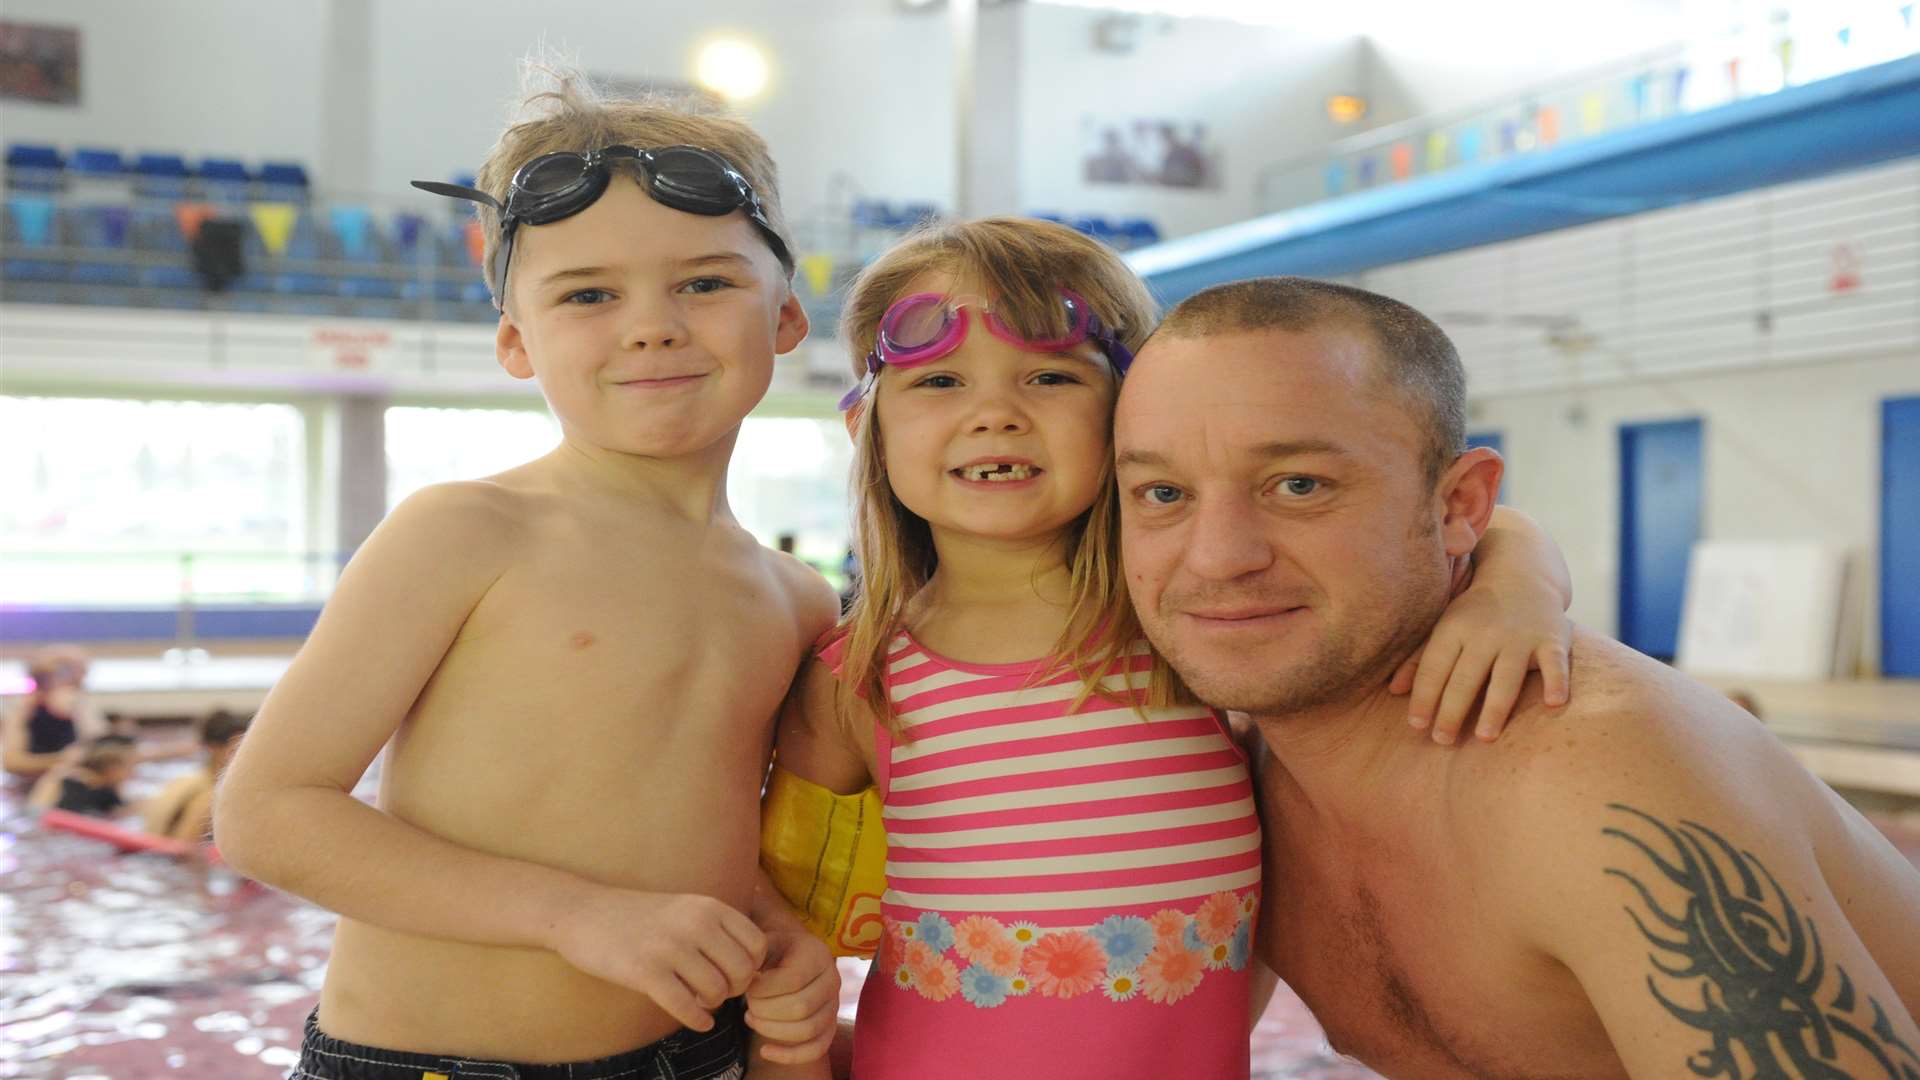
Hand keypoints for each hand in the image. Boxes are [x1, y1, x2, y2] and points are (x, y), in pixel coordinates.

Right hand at [552, 887, 766, 1032]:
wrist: (584, 913)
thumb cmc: (640, 917)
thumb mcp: (686, 908)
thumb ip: (718, 930)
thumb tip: (754, 969)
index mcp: (709, 906)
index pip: (758, 945)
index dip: (752, 967)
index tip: (734, 975)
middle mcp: (695, 923)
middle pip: (742, 972)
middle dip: (734, 990)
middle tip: (716, 992)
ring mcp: (669, 947)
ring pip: (716, 992)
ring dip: (711, 1005)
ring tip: (699, 1000)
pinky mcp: (645, 972)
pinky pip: (686, 1007)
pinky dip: (697, 1020)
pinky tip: (696, 1021)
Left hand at [745, 922, 839, 1063]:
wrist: (793, 955)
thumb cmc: (774, 950)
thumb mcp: (765, 943)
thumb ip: (756, 956)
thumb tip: (744, 979)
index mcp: (817, 954)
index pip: (793, 979)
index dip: (764, 989)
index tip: (747, 987)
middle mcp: (832, 980)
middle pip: (801, 1007)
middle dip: (766, 1010)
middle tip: (748, 1003)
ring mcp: (833, 1005)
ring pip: (808, 1030)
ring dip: (772, 1030)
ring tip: (751, 1018)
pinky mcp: (829, 1026)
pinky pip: (816, 1048)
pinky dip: (789, 1055)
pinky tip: (765, 1050)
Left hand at [1389, 582, 1571, 744]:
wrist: (1523, 575)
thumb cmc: (1476, 612)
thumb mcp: (1445, 627)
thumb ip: (1420, 659)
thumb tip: (1393, 691)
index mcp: (1455, 629)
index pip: (1435, 668)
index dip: (1424, 696)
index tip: (1417, 725)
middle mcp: (1486, 633)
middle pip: (1466, 678)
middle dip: (1452, 711)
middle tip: (1442, 741)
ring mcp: (1520, 637)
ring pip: (1506, 677)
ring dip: (1495, 708)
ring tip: (1483, 737)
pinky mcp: (1552, 639)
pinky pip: (1555, 663)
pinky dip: (1557, 681)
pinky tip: (1554, 703)